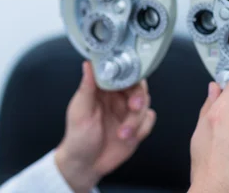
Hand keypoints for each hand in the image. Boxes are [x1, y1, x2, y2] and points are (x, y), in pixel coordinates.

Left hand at [55, 60, 155, 192]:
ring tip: (122, 134)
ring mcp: (127, 111)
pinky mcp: (137, 125)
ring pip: (145, 103)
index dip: (127, 72)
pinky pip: (149, 119)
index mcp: (102, 89)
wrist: (87, 164)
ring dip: (136, 119)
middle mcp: (116, 97)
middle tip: (133, 106)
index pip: (118, 72)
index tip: (130, 79)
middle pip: (137, 85)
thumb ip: (87, 87)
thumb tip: (88, 64)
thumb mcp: (80, 111)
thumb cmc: (78, 137)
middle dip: (138, 96)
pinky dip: (143, 128)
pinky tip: (128, 137)